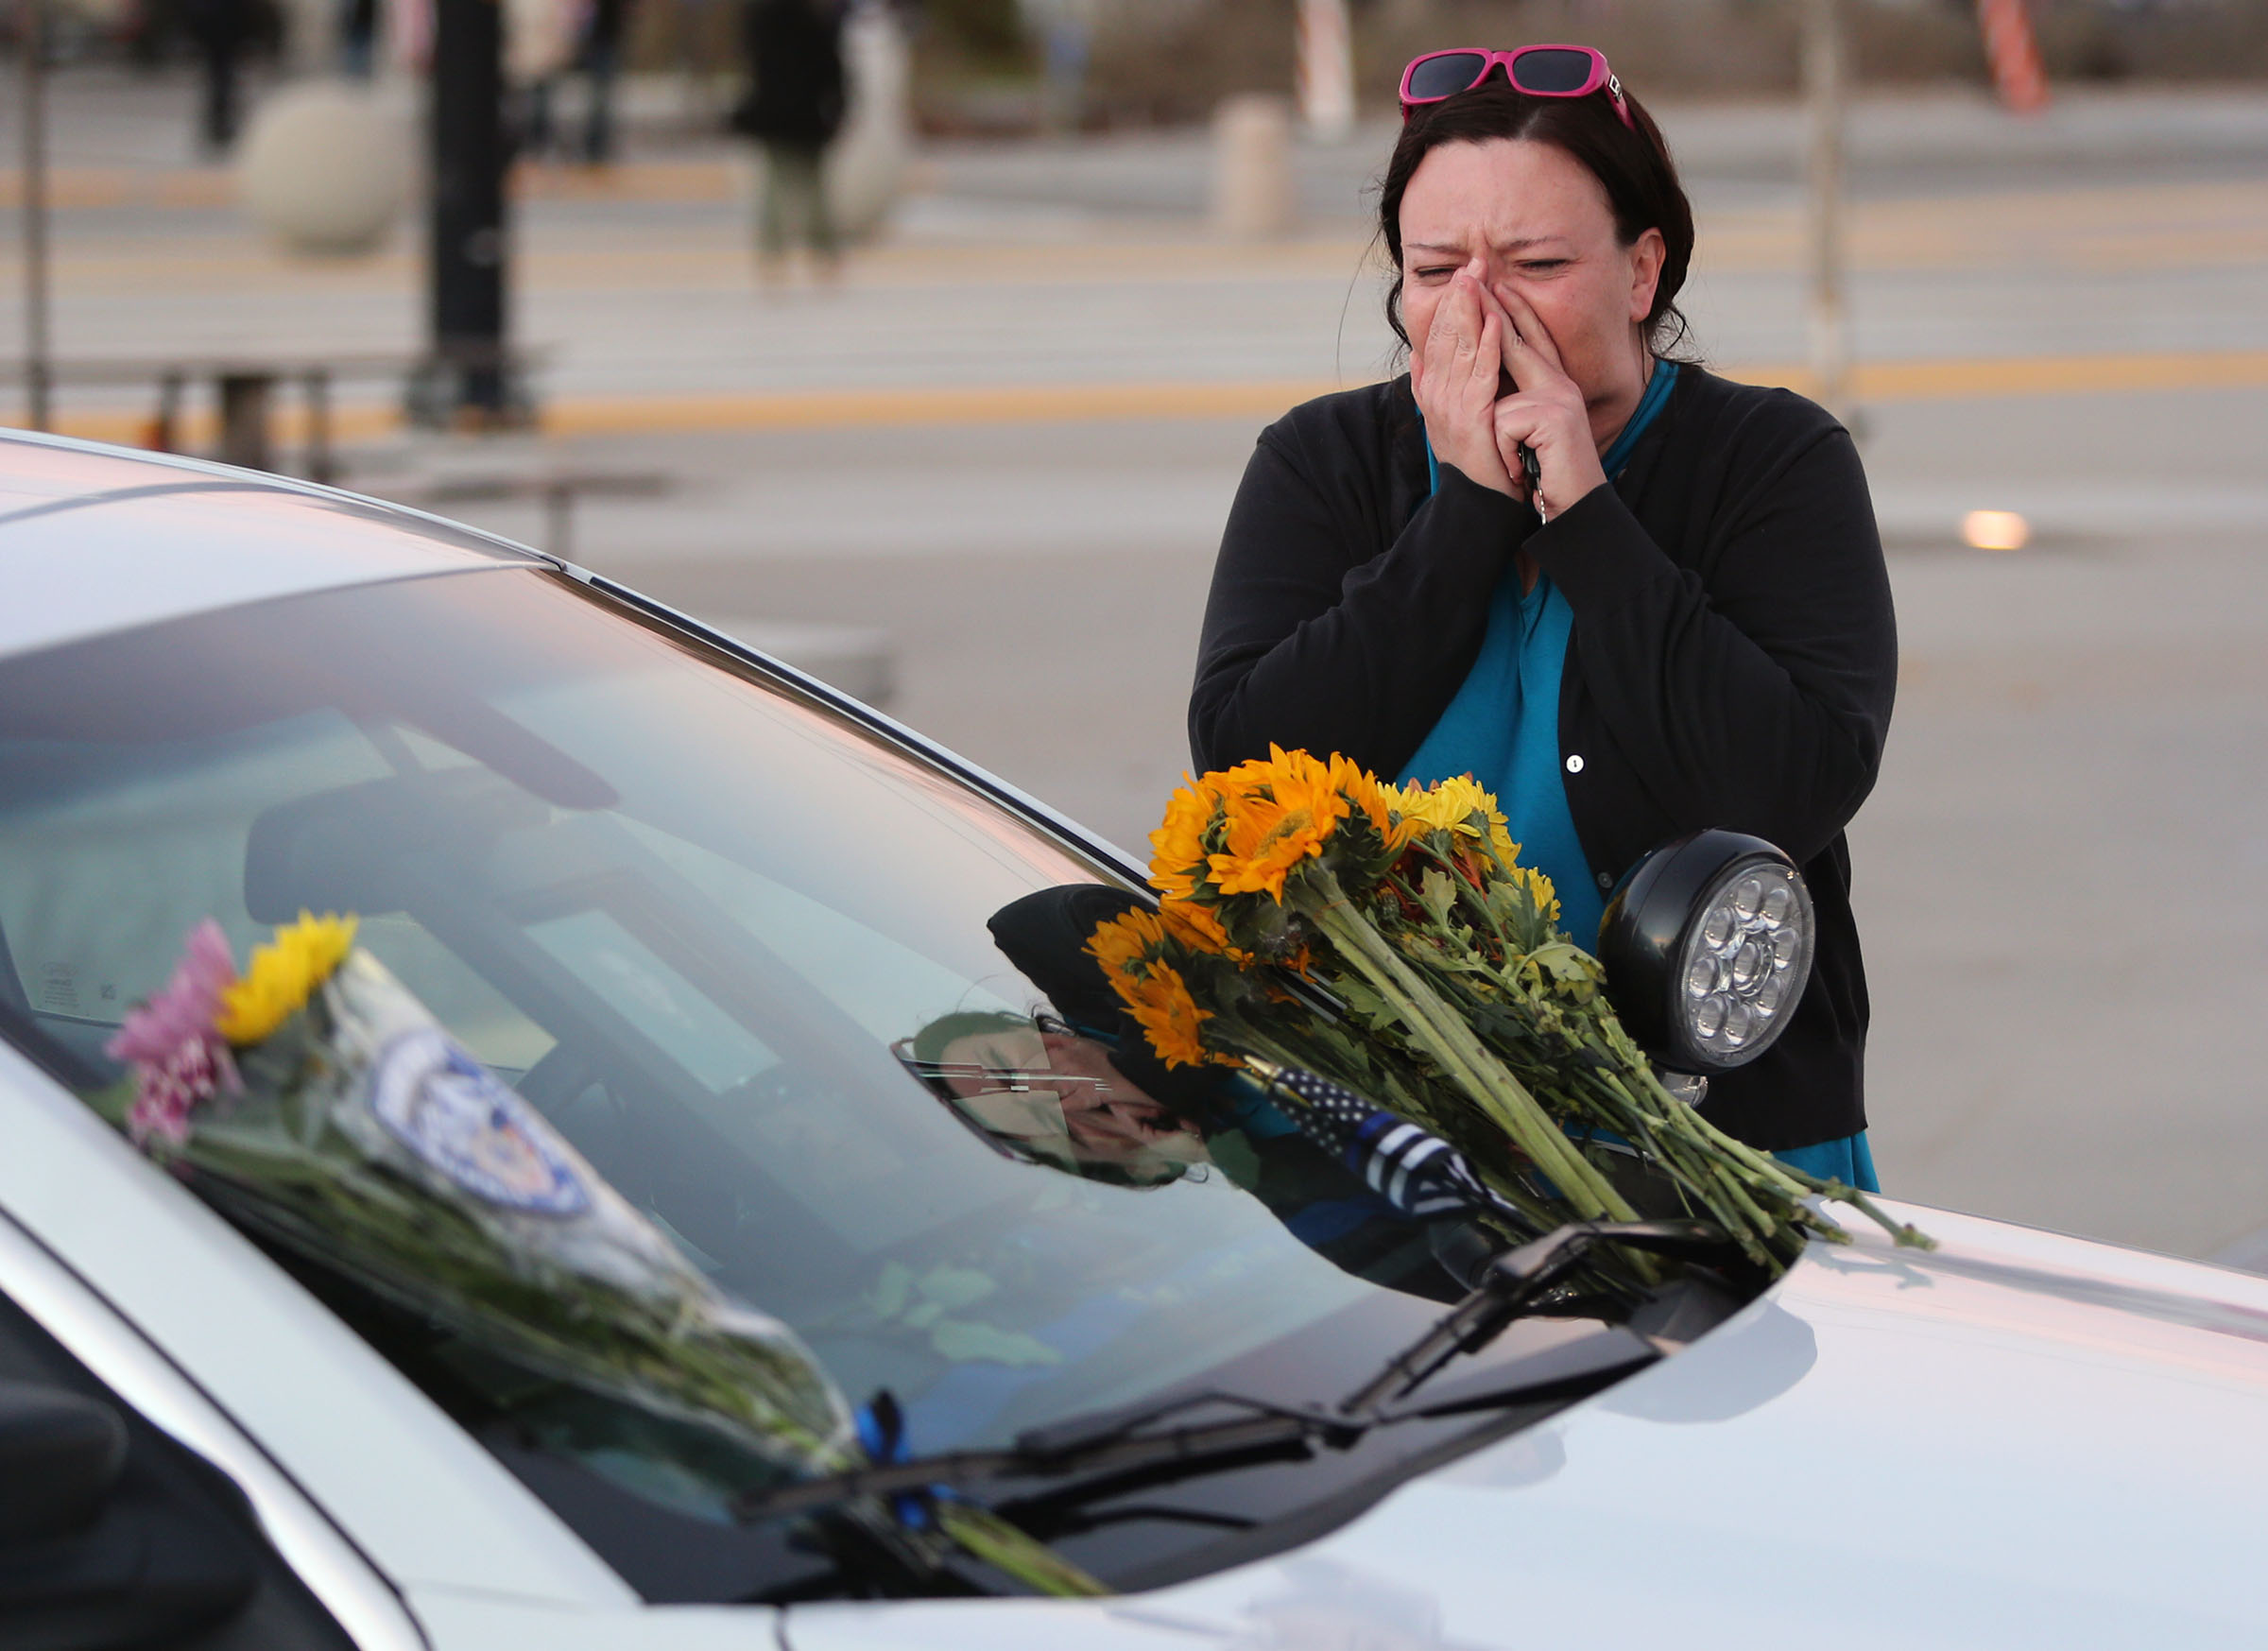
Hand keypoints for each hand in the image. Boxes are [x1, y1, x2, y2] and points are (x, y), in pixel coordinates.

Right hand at [1409, 260, 1514, 495]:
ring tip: (1480, 278)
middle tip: (1475, 260)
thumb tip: (1416, 355)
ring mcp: (1451, 406)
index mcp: (1432, 387)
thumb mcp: (1447, 415)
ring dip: (1471, 311)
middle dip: (1461, 295)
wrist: (1478, 501)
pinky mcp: (1471, 419)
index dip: (1454, 299)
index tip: (1469, 269)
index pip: (1440, 333)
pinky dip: (1487, 348)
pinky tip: (1494, 323)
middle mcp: (1436, 393)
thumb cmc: (1474, 457)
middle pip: (1446, 333)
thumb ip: (1430, 384)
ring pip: (1461, 348)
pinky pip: (1480, 376)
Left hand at [1487, 280, 1607, 519]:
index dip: (1510, 311)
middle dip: (1492, 309)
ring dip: (1494, 432)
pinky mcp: (1553, 419)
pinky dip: (1502, 452)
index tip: (1491, 285)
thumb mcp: (1523, 435)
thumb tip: (1483, 376)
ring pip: (1500, 395)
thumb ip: (1509, 405)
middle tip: (1472, 279)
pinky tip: (1518, 472)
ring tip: (1505, 442)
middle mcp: (1559, 386)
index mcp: (1552, 387)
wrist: (1574, 510)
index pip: (1529, 340)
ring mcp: (1558, 400)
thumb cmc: (1547, 476)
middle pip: (1518, 339)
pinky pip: (1503, 424)